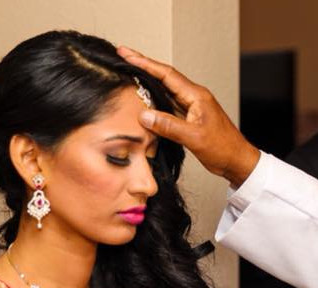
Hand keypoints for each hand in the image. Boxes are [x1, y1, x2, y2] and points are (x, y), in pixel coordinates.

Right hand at [117, 46, 259, 187]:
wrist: (236, 160)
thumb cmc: (223, 147)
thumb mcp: (193, 137)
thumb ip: (168, 126)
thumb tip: (144, 115)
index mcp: (196, 96)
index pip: (166, 75)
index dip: (145, 64)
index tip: (127, 55)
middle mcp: (193, 98)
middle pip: (163, 78)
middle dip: (143, 67)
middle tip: (123, 57)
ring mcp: (190, 108)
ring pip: (164, 92)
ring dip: (147, 83)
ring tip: (129, 75)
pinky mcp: (188, 119)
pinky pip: (167, 106)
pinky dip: (153, 102)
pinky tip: (143, 102)